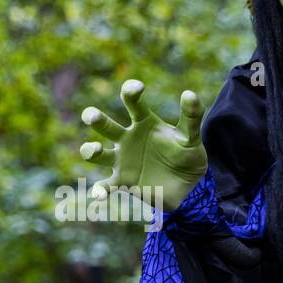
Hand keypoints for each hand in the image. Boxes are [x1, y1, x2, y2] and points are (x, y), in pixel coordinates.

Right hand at [79, 79, 207, 211]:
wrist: (187, 188)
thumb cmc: (187, 158)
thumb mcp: (191, 138)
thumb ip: (191, 117)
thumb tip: (189, 93)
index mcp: (144, 123)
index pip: (133, 104)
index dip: (131, 93)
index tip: (137, 88)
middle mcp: (127, 139)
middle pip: (105, 126)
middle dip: (95, 118)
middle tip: (91, 115)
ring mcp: (121, 160)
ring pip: (97, 154)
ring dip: (90, 151)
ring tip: (94, 150)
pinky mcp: (121, 181)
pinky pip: (105, 186)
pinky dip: (99, 190)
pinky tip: (98, 195)